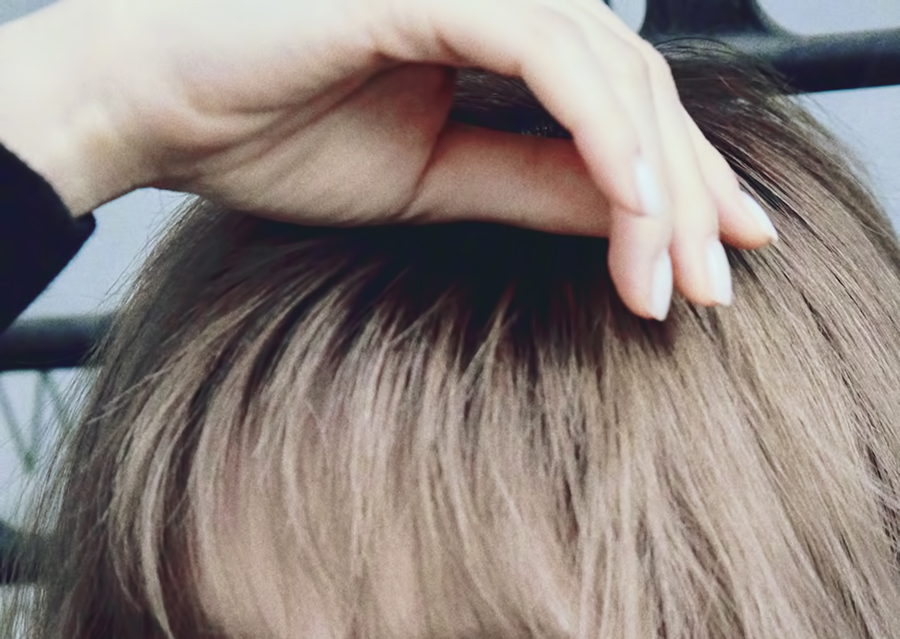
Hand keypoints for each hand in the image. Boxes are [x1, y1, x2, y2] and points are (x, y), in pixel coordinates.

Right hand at [0, 0, 775, 318]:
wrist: (153, 101)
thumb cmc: (266, 128)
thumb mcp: (429, 178)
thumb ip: (531, 185)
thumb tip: (628, 222)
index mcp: (496, 25)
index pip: (619, 97)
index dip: (682, 176)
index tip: (722, 257)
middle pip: (635, 82)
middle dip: (688, 191)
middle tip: (720, 285)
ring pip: (610, 69)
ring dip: (655, 181)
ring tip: (675, 278)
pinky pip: (549, 54)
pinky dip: (602, 134)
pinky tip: (633, 212)